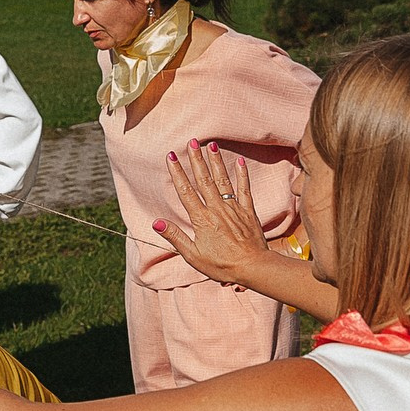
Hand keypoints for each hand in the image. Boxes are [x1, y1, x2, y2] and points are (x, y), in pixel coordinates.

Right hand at [159, 141, 269, 286]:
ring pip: (222, 180)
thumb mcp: (193, 255)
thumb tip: (157, 222)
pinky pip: (244, 189)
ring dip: (216, 162)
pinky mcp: (248, 212)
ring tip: (211, 145)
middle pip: (204, 180)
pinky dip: (242, 174)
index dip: (177, 172)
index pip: (186, 191)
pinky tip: (239, 161)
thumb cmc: (222, 265)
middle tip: (191, 142)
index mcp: (201, 219)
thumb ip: (175, 236)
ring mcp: (233, 208)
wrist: (253, 267)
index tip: (171, 156)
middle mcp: (217, 209)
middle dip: (196, 160)